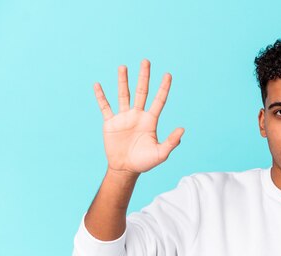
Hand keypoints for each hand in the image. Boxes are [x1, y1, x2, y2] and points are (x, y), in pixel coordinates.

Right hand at [93, 59, 184, 174]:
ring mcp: (123, 118)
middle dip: (144, 77)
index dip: (163, 88)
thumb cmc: (144, 162)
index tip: (168, 74)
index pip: (159, 100)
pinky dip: (101, 96)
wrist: (125, 169)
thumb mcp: (160, 153)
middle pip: (141, 92)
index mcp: (150, 121)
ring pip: (123, 95)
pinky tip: (97, 85)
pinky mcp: (110, 123)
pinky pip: (105, 107)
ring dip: (122, 81)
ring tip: (123, 67)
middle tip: (146, 61)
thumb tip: (182, 129)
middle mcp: (137, 115)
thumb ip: (171, 142)